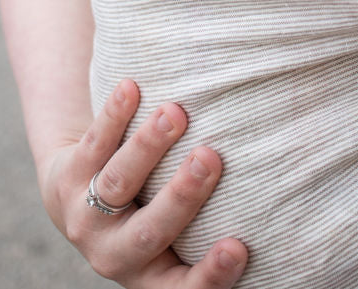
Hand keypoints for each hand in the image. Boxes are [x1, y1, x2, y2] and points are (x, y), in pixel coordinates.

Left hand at [41, 79, 248, 287]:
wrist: (75, 194)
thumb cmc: (150, 210)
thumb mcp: (175, 235)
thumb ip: (212, 223)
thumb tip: (291, 184)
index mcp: (152, 276)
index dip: (212, 273)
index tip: (240, 245)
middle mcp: (116, 255)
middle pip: (149, 230)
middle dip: (181, 195)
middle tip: (210, 156)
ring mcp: (85, 217)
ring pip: (117, 182)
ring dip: (147, 146)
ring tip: (175, 111)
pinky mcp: (66, 178)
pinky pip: (91, 144)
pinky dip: (113, 115)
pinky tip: (132, 87)